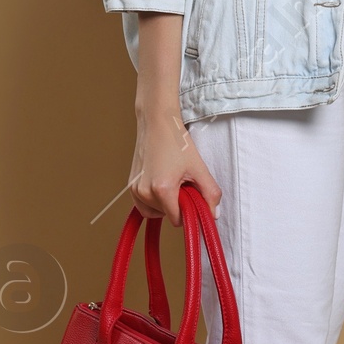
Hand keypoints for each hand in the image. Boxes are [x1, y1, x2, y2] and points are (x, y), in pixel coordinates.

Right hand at [127, 104, 220, 227]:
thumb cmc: (176, 142)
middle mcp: (144, 192)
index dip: (188, 211)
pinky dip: (154, 201)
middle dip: (176, 205)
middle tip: (181, 183)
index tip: (191, 194)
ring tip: (171, 182)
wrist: (157, 123)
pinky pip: (144, 206)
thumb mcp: (199, 168)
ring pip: (154, 213)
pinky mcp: (130, 186)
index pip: (177, 220)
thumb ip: (210, 194)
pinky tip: (162, 185)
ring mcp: (135, 189)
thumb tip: (213, 215)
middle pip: (166, 216)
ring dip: (165, 205)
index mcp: (162, 189)